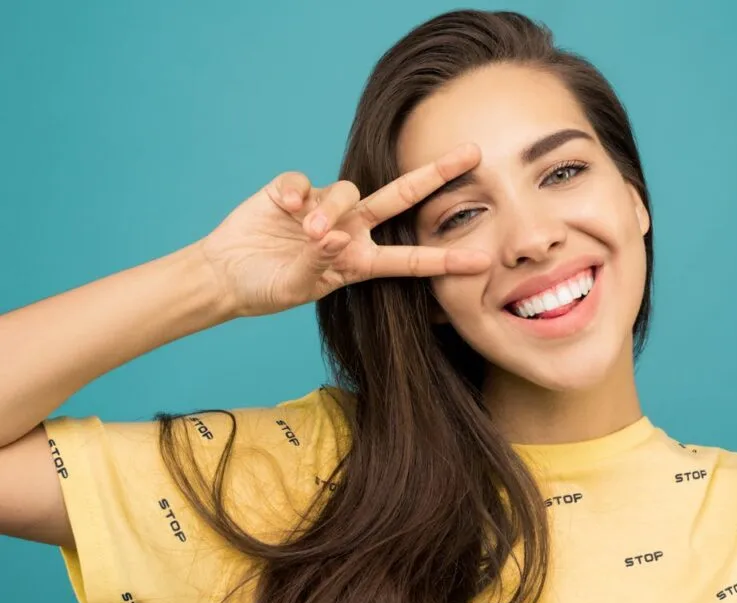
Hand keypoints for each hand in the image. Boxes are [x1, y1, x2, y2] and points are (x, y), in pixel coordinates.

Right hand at [197, 143, 489, 317]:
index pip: (411, 259)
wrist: (224, 276)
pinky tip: (285, 208)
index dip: (445, 260)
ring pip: (345, 192)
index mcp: (361, 261)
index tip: (483, 261)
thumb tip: (334, 236)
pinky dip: (296, 193)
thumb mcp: (298, 287)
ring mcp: (322, 206)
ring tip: (308, 232)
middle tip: (473, 153)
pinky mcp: (290, 190)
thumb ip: (318, 263)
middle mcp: (350, 228)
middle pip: (400, 197)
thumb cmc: (267, 287)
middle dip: (436, 174)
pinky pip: (302, 181)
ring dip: (331, 210)